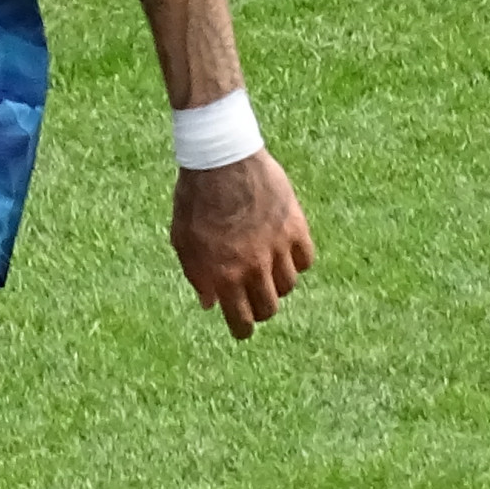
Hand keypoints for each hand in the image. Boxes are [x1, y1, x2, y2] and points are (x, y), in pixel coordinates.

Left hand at [172, 147, 311, 338]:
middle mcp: (253, 267)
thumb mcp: (183, 240)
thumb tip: (209, 304)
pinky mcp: (295, 227)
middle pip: (269, 308)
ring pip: (289, 285)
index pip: (241, 321)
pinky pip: (306, 260)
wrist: (220, 158)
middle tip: (255, 301)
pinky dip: (297, 262)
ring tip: (268, 273)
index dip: (243, 330)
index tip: (243, 329)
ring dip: (278, 284)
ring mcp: (277, 248)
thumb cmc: (194, 198)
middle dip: (260, 310)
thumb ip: (196, 275)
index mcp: (223, 274)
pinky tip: (286, 254)